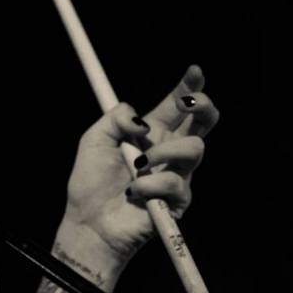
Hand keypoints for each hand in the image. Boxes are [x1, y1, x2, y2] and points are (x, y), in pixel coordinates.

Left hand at [62, 65, 218, 262]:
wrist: (89, 221)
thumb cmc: (91, 182)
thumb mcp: (94, 139)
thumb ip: (116, 118)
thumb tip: (143, 122)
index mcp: (151, 133)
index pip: (176, 105)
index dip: (189, 86)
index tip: (195, 70)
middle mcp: (168, 151)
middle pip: (204, 122)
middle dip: (202, 106)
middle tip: (185, 104)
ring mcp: (177, 175)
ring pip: (195, 149)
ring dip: (162, 153)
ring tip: (136, 165)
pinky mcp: (179, 200)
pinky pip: (176, 183)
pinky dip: (149, 185)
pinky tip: (133, 192)